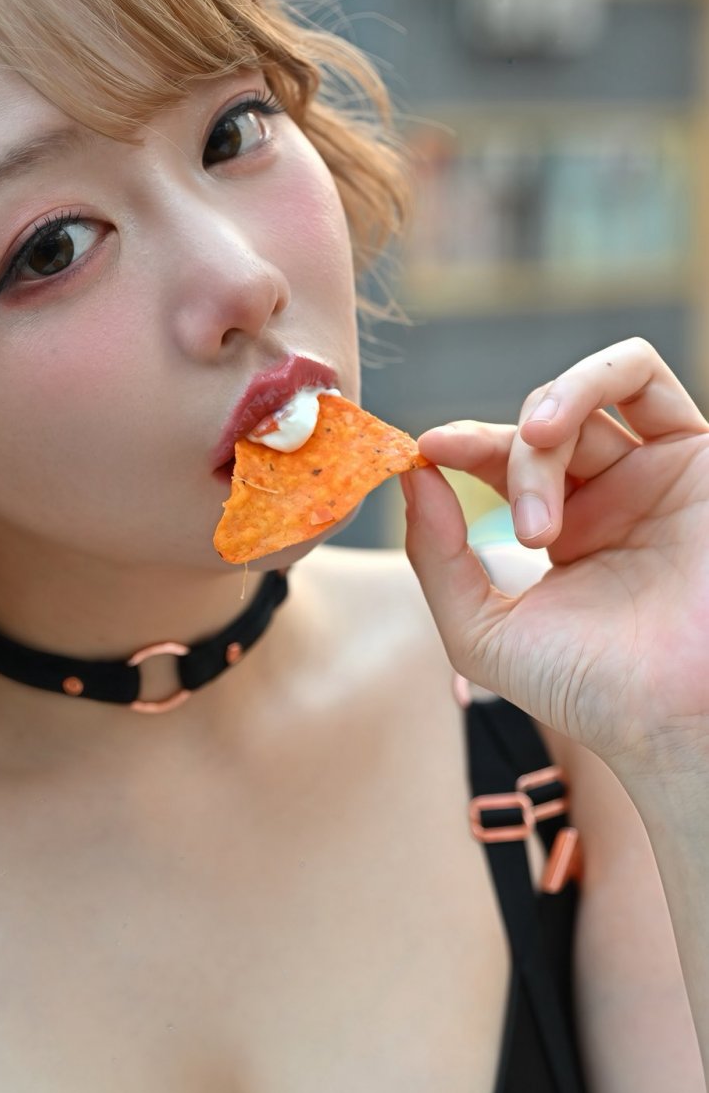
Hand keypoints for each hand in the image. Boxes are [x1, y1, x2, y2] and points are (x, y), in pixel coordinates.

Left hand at [403, 338, 708, 777]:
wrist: (671, 716)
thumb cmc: (586, 690)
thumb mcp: (481, 631)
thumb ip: (437, 557)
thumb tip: (412, 476)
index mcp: (560, 530)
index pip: (498, 460)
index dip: (460, 444)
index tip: (425, 451)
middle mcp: (607, 495)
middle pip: (536, 429)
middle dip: (508, 456)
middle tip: (528, 530)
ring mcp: (651, 471)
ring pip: (584, 393)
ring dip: (546, 410)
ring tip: (536, 448)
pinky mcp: (698, 457)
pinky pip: (643, 376)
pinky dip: (590, 379)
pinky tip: (553, 429)